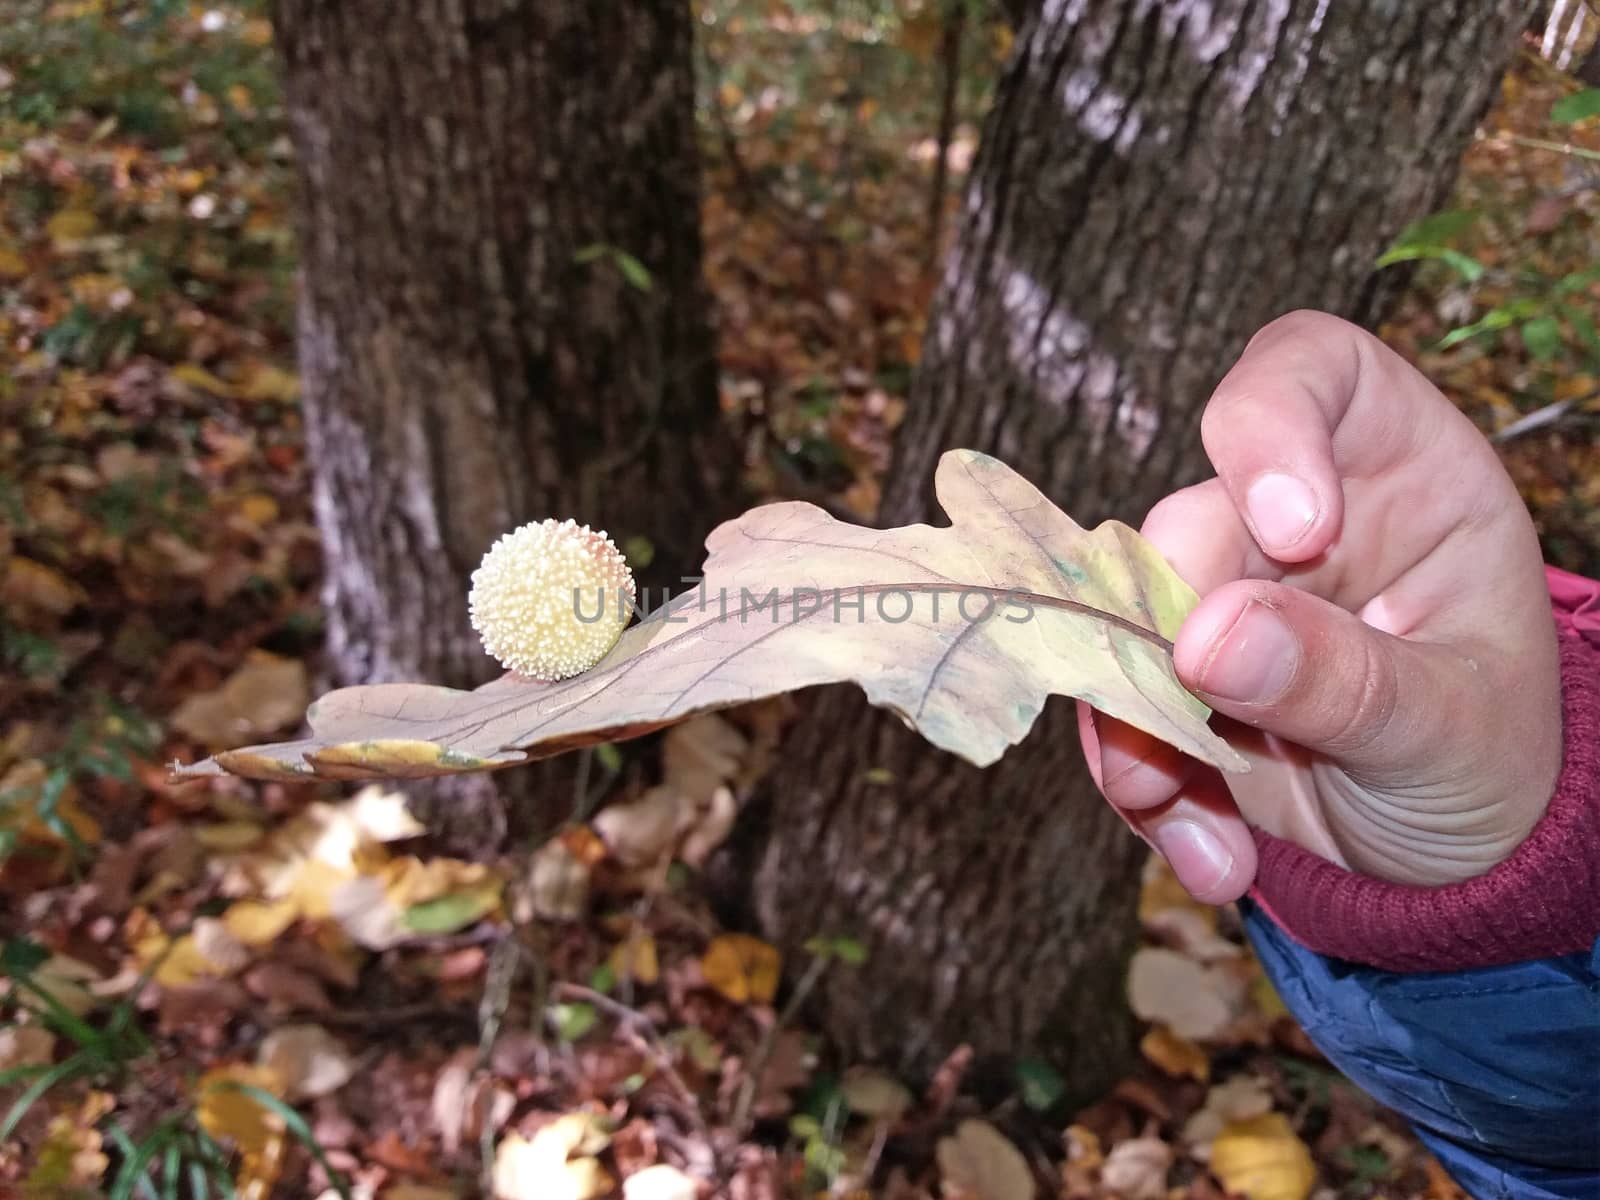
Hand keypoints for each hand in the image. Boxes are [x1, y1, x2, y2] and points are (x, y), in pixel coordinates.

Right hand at [1078, 311, 1562, 901]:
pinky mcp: (1166, 684)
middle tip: (1189, 723)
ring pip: (1120, 625)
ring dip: (1139, 733)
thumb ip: (1345, 679)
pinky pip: (1114, 716)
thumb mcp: (1454, 726)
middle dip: (1172, 627)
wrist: (1450, 867)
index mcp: (1394, 473)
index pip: (1312, 372)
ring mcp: (1217, 601)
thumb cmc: (1492, 760)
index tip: (1294, 529)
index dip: (1273, 422)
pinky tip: (1211, 859)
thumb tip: (1203, 638)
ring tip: (1193, 825)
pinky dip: (1145, 793)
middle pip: (1188, 520)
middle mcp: (1288, 520)